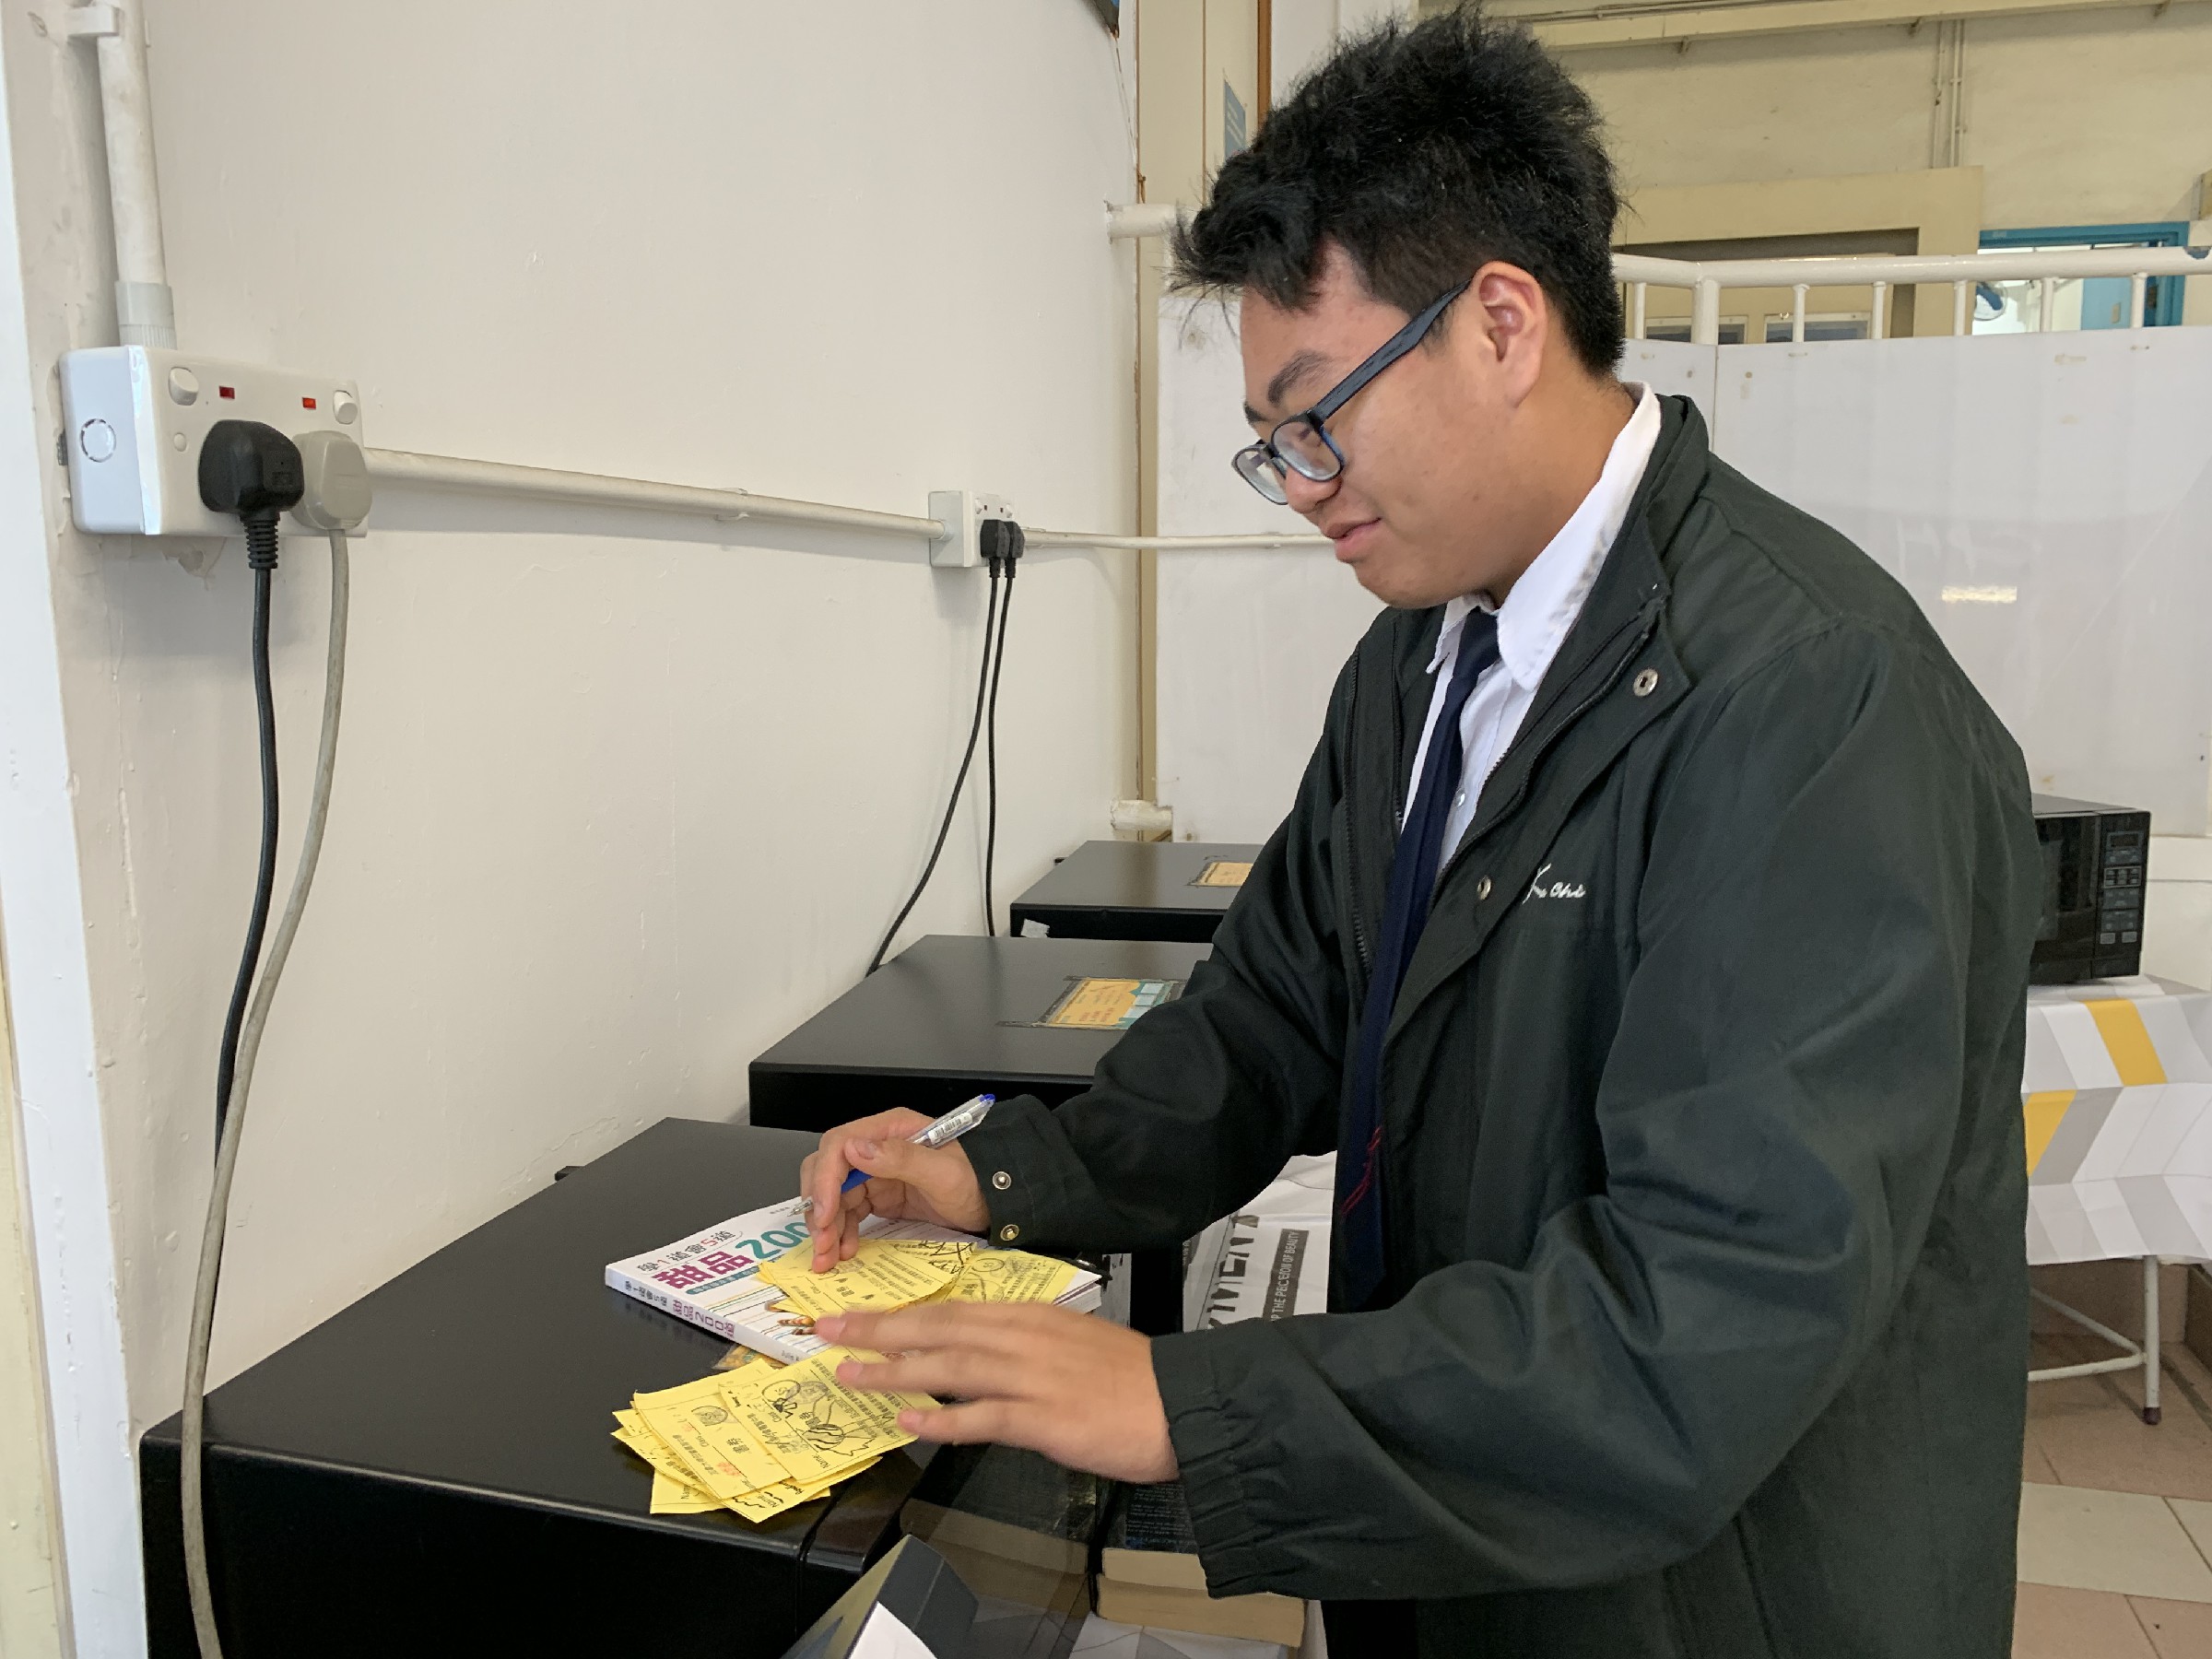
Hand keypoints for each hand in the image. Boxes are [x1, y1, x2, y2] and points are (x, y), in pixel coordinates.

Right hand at [798, 1110, 988, 1271]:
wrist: (999, 1201)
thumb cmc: (979, 1180)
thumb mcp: (944, 1172)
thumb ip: (901, 1158)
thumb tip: (855, 1149)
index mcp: (891, 1130)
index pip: (839, 1146)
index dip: (825, 1180)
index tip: (825, 1214)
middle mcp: (878, 1147)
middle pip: (828, 1171)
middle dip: (819, 1207)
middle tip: (820, 1242)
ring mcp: (877, 1173)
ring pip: (833, 1196)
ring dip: (825, 1226)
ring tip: (826, 1258)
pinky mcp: (880, 1196)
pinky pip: (849, 1212)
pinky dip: (840, 1232)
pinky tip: (844, 1251)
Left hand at [815, 1302, 1176, 1483]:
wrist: (1179, 1402)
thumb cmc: (1130, 1377)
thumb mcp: (1071, 1341)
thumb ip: (1022, 1345)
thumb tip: (977, 1354)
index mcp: (1030, 1316)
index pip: (950, 1308)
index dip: (898, 1314)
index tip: (857, 1317)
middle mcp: (1024, 1339)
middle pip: (939, 1328)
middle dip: (878, 1330)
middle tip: (830, 1332)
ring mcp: (1032, 1378)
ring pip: (950, 1365)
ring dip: (895, 1370)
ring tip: (852, 1373)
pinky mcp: (1044, 1419)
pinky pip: (983, 1417)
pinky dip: (944, 1419)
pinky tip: (911, 1422)